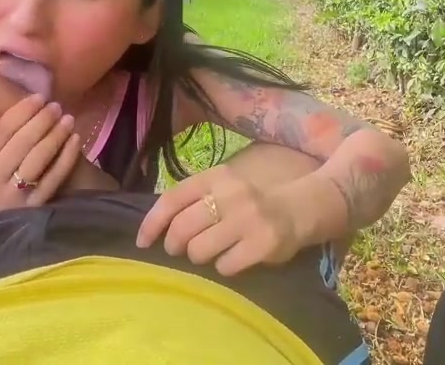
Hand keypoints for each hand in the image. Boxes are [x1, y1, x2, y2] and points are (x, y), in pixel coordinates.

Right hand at [0, 94, 83, 210]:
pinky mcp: (34, 208)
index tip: (38, 98)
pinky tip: (75, 139)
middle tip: (56, 106)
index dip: (21, 112)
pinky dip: (66, 156)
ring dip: (55, 135)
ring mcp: (11, 200)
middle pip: (20, 144)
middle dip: (41, 120)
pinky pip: (53, 178)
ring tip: (67, 119)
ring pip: (37, 159)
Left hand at [135, 164, 305, 276]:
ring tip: (211, 253)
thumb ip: (196, 199)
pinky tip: (234, 259)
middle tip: (180, 250)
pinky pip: (225, 266)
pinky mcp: (262, 244)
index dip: (152, 222)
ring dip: (199, 257)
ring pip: (199, 250)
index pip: (172, 199)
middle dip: (174, 245)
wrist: (302, 207)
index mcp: (216, 177)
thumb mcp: (225, 187)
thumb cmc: (254, 200)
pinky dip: (224, 268)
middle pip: (182, 229)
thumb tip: (158, 226)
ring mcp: (247, 220)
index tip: (142, 241)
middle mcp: (230, 195)